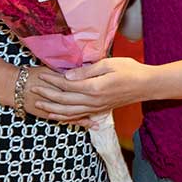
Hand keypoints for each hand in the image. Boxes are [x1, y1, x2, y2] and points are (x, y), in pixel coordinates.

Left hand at [33, 57, 152, 124]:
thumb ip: (87, 71)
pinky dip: (65, 117)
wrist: (147, 86)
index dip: (52, 80)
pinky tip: (56, 116)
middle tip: (34, 88)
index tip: (41, 74)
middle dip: (47, 94)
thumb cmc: (130, 70)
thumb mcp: (109, 63)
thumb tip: (68, 76)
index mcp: (94, 88)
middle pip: (64, 100)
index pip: (67, 85)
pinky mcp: (100, 111)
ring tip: (39, 104)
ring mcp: (96, 108)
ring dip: (52, 108)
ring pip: (69, 112)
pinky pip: (78, 117)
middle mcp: (93, 101)